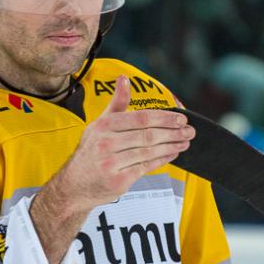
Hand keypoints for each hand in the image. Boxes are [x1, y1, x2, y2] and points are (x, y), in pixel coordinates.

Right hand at [56, 75, 193, 211]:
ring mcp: (112, 163)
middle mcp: (106, 143)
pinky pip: (146, 167)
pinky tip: (173, 153)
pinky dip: (162, 159)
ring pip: (149, 151)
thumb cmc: (90, 152)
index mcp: (104, 126)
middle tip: (189, 130)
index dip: (164, 117)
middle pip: (148, 135)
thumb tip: (124, 78)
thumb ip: (116, 104)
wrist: (74, 185)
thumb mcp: (99, 125)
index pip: (141, 118)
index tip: (181, 117)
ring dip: (172, 145)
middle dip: (173, 132)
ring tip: (185, 141)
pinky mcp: (119, 180)